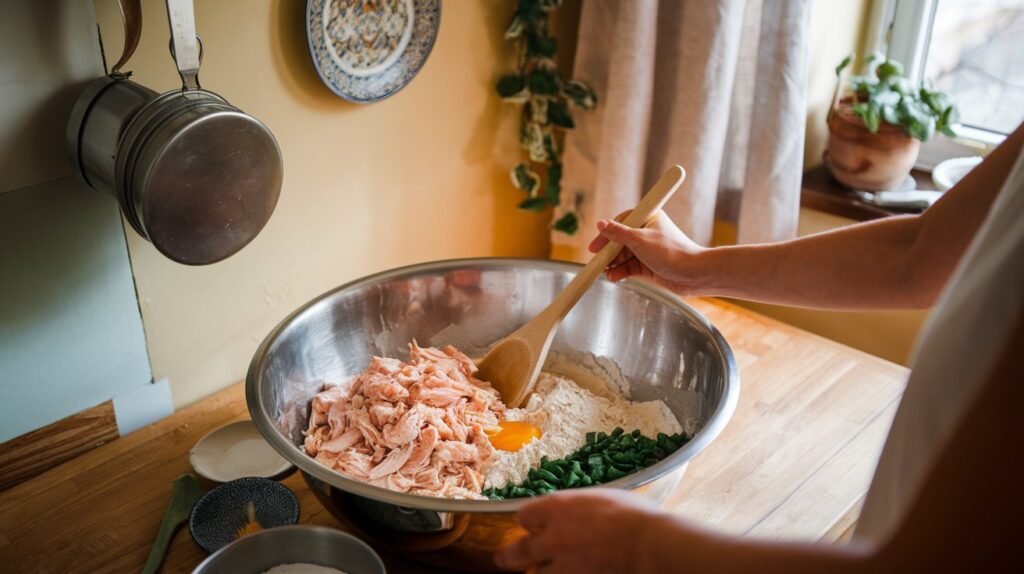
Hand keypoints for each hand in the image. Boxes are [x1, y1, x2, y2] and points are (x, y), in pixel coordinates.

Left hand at [493, 489, 668, 572]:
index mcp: (557, 508)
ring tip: (540, 570)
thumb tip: (577, 512)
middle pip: (519, 550)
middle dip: (510, 555)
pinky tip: (569, 572)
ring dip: (540, 570)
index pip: (525, 515)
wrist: (648, 544)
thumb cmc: (633, 515)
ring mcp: (562, 565)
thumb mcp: (601, 498)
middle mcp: (552, 537)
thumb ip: (580, 507)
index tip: (532, 524)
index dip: (529, 521)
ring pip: (537, 573)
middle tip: (503, 558)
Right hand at [588, 211, 708, 294]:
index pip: (621, 222)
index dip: (607, 234)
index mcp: (648, 218)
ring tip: (606, 271)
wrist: (695, 275)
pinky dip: (621, 271)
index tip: (595, 246)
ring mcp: (648, 250)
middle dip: (609, 252)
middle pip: (620, 240)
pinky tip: (614, 276)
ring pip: (623, 255)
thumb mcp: (640, 240)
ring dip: (614, 264)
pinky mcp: (649, 265)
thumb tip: (601, 223)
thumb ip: (618, 233)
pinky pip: (629, 267)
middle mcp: (648, 232)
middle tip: (597, 261)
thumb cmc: (673, 252)